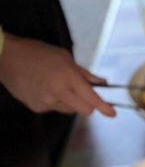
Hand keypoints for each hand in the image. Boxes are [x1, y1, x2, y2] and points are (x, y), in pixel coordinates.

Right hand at [0, 36, 115, 116]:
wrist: (7, 58)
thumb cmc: (37, 53)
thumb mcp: (64, 57)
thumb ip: (85, 74)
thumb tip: (102, 83)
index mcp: (67, 76)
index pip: (91, 98)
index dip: (104, 107)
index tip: (112, 113)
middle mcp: (58, 91)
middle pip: (84, 110)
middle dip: (88, 105)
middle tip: (83, 94)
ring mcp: (46, 101)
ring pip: (69, 110)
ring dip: (69, 102)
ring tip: (56, 85)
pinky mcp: (37, 107)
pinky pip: (54, 108)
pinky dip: (54, 102)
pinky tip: (44, 88)